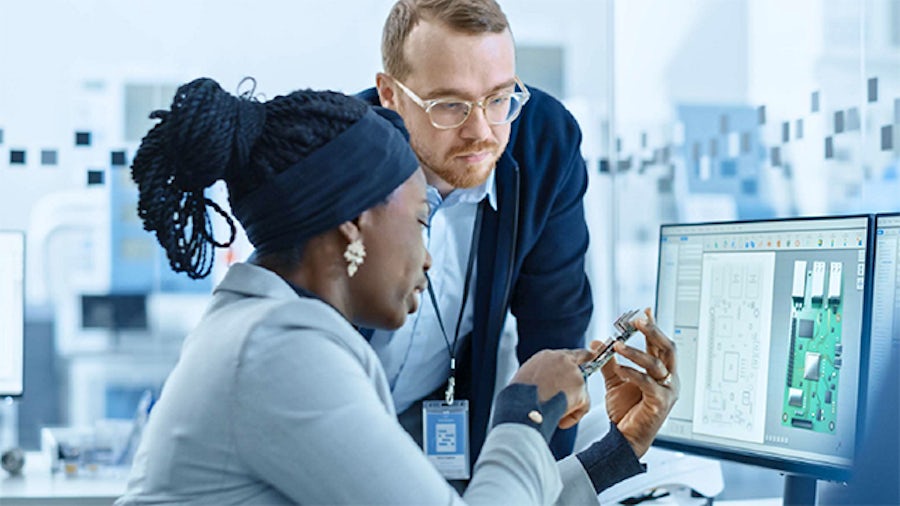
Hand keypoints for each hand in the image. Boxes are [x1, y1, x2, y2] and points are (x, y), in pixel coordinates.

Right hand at [510, 348, 593, 428]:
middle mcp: (561, 359)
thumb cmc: (518, 398)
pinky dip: (573, 415)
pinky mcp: (580, 386)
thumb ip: (541, 378)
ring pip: (580, 389)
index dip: (573, 362)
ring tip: (553, 415)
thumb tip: (545, 390)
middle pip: (580, 363)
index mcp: (546, 356)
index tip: (586, 358)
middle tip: (572, 395)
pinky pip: (583, 404)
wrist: (521, 405)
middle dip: (577, 380)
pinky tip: (561, 421)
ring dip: (570, 403)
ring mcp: (573, 371)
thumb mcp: (525, 380)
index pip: (565, 355)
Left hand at [599, 308, 677, 456]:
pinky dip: (633, 374)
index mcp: (660, 371)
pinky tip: (620, 369)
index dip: (654, 326)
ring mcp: (667, 390)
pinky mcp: (660, 402)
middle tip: (638, 320)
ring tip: (618, 345)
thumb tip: (597, 342)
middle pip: (667, 348)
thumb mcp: (615, 381)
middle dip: (653, 331)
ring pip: (656, 364)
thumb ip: (608, 362)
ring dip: (636, 352)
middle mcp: (668, 378)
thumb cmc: (625, 410)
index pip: (659, 344)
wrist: (624, 438)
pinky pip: (648, 383)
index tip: (645, 311)